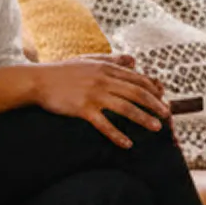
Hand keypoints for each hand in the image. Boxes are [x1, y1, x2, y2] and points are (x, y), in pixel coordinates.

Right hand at [9, 55, 174, 147]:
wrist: (38, 81)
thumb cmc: (63, 71)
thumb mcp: (88, 61)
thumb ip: (111, 60)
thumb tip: (132, 60)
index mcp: (106, 68)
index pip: (136, 78)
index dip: (152, 89)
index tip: (163, 98)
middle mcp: (103, 80)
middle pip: (136, 93)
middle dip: (155, 104)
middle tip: (167, 114)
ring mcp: (94, 95)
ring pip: (126, 107)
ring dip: (143, 118)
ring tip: (156, 128)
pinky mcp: (83, 109)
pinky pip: (104, 124)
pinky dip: (117, 135)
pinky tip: (127, 144)